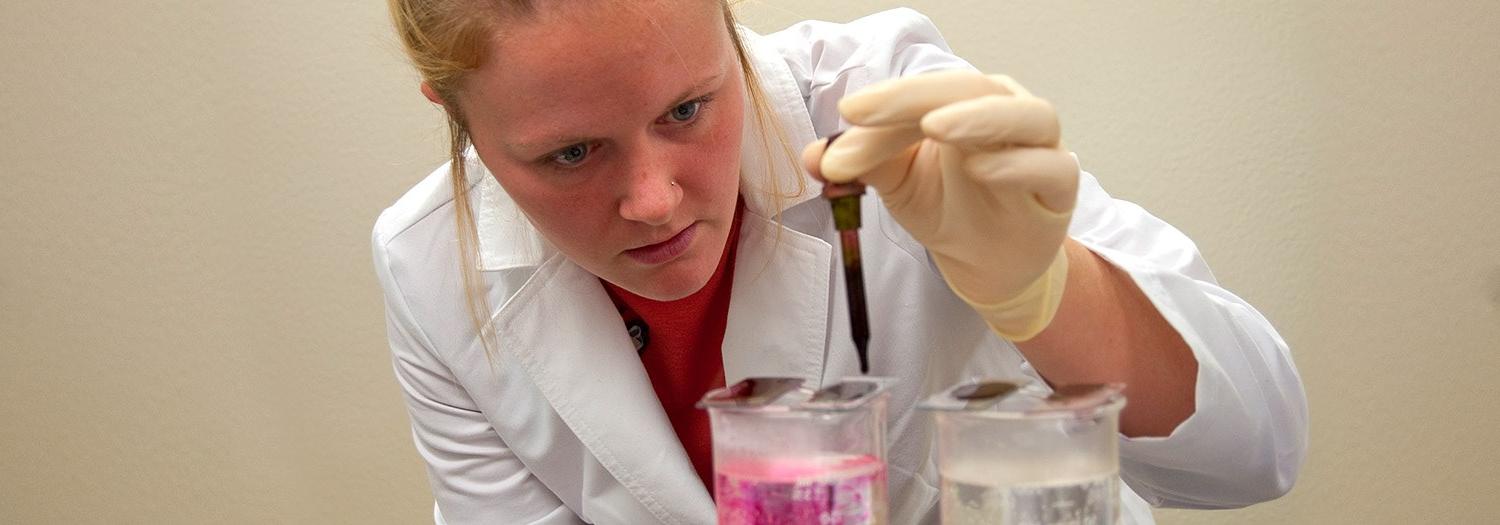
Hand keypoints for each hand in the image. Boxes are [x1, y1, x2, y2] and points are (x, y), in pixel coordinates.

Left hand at [803, 70, 1078, 340]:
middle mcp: (1008, 112)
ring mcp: (1041, 147)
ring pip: (1025, 116)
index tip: (847, 113)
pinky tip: (980, 169)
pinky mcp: (1061, 188)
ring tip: (933, 126)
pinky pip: (1050, 167)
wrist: (988, 263)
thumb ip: (861, 163)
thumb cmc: (948, 207)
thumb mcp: (896, 184)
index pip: (926, 91)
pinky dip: (1017, 165)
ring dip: (978, 118)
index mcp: (966, 101)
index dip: (887, 100)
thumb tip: (813, 156)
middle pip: (970, 90)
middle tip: (868, 113)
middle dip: (915, 100)